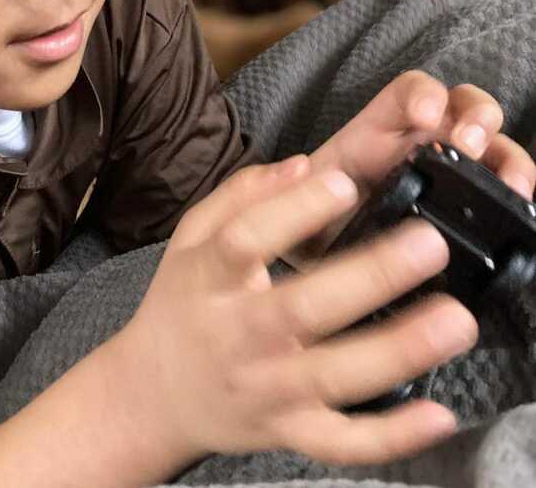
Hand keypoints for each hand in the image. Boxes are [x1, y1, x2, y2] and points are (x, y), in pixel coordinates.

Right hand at [109, 157, 476, 465]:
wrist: (155, 392)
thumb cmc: (180, 304)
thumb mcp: (190, 238)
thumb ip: (239, 195)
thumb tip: (303, 165)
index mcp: (209, 279)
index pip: (245, 240)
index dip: (293, 212)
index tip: (343, 182)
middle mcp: (238, 335)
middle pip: (302, 307)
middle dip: (370, 277)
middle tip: (428, 245)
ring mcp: (265, 389)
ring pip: (334, 376)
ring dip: (398, 350)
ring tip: (452, 320)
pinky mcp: (288, 431)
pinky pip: (341, 442)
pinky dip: (390, 436)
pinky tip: (437, 414)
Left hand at [303, 71, 535, 256]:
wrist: (317, 259)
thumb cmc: (306, 219)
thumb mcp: (293, 197)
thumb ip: (292, 182)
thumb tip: (303, 165)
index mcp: (377, 132)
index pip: (410, 90)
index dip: (423, 94)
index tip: (424, 117)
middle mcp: (420, 144)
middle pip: (465, 106)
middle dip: (475, 117)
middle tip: (468, 145)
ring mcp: (450, 174)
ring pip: (494, 145)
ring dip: (507, 155)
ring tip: (511, 183)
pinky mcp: (468, 208)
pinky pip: (503, 189)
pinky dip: (518, 191)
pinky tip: (524, 207)